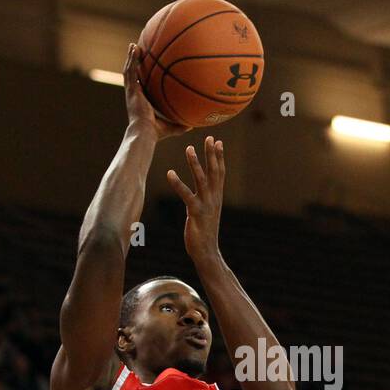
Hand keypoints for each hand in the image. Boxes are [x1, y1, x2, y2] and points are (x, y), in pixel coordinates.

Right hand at [123, 44, 188, 139]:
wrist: (144, 132)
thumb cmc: (155, 133)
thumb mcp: (171, 127)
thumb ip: (181, 125)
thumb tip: (194, 125)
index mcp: (141, 102)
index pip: (140, 87)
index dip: (140, 77)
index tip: (144, 69)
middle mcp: (134, 95)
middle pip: (133, 75)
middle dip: (134, 63)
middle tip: (137, 52)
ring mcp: (132, 92)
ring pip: (129, 70)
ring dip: (131, 58)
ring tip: (134, 46)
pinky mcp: (132, 89)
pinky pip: (131, 71)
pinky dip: (132, 59)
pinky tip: (135, 49)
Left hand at [166, 136, 224, 260]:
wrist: (207, 252)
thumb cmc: (204, 233)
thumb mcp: (207, 212)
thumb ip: (205, 199)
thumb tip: (202, 191)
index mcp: (216, 197)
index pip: (220, 173)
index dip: (219, 156)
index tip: (218, 141)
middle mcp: (214, 198)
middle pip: (214, 172)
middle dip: (212, 154)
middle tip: (210, 137)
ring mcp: (206, 205)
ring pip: (201, 180)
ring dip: (195, 163)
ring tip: (189, 148)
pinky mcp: (196, 212)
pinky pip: (186, 195)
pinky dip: (178, 183)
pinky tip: (170, 173)